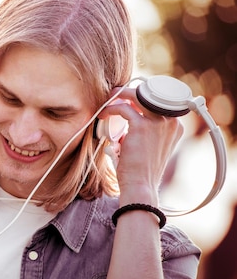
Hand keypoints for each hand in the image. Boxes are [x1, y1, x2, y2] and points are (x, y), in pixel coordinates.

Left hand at [99, 87, 183, 203]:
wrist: (140, 186)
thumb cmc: (139, 170)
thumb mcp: (146, 146)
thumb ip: (141, 131)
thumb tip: (122, 120)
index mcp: (174, 126)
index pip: (159, 102)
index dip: (140, 98)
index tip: (125, 100)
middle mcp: (171, 122)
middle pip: (150, 94)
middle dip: (130, 92)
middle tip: (114, 94)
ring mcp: (159, 123)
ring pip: (137, 96)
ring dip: (120, 95)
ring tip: (108, 101)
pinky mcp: (142, 126)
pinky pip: (123, 108)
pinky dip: (111, 109)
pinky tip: (104, 114)